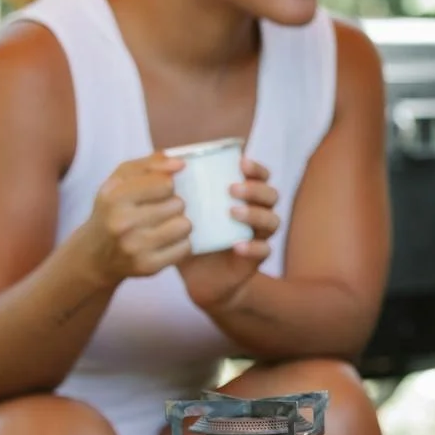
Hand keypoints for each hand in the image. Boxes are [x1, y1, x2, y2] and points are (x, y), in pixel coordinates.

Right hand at [80, 153, 191, 284]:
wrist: (95, 255)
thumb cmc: (113, 209)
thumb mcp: (120, 180)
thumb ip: (150, 164)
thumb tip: (180, 164)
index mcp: (114, 198)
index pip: (165, 183)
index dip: (167, 185)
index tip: (159, 190)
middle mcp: (122, 224)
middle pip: (178, 204)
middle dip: (173, 204)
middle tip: (158, 211)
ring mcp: (135, 248)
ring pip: (185, 226)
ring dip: (180, 223)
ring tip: (164, 224)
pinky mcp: (148, 267)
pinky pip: (186, 248)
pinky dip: (180, 243)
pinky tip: (165, 241)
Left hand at [177, 158, 279, 312]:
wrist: (196, 278)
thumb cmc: (189, 236)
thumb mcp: (180, 211)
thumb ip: (175, 186)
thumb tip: (162, 156)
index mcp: (242, 197)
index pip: (260, 176)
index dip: (255, 168)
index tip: (240, 162)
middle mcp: (256, 213)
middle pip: (271, 195)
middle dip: (255, 188)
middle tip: (231, 189)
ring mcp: (258, 236)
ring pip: (272, 220)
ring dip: (255, 213)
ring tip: (232, 213)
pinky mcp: (255, 259)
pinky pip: (264, 250)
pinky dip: (254, 247)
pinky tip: (237, 245)